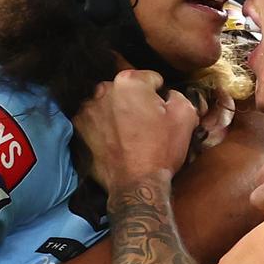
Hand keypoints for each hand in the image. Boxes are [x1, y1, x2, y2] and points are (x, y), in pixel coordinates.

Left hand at [73, 69, 198, 190]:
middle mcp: (104, 89)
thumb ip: (178, 94)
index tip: (161, 112)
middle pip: (126, 89)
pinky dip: (103, 126)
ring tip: (129, 135)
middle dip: (135, 101)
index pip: (151, 78)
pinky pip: (95, 119)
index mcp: (130, 81)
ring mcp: (88, 108)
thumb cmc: (161, 150)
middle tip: (145, 125)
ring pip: (109, 103)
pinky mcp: (78, 127)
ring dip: (118, 112)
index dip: (160, 95)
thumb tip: (168, 94)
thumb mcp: (185, 116)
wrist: (136, 185)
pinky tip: (114, 141)